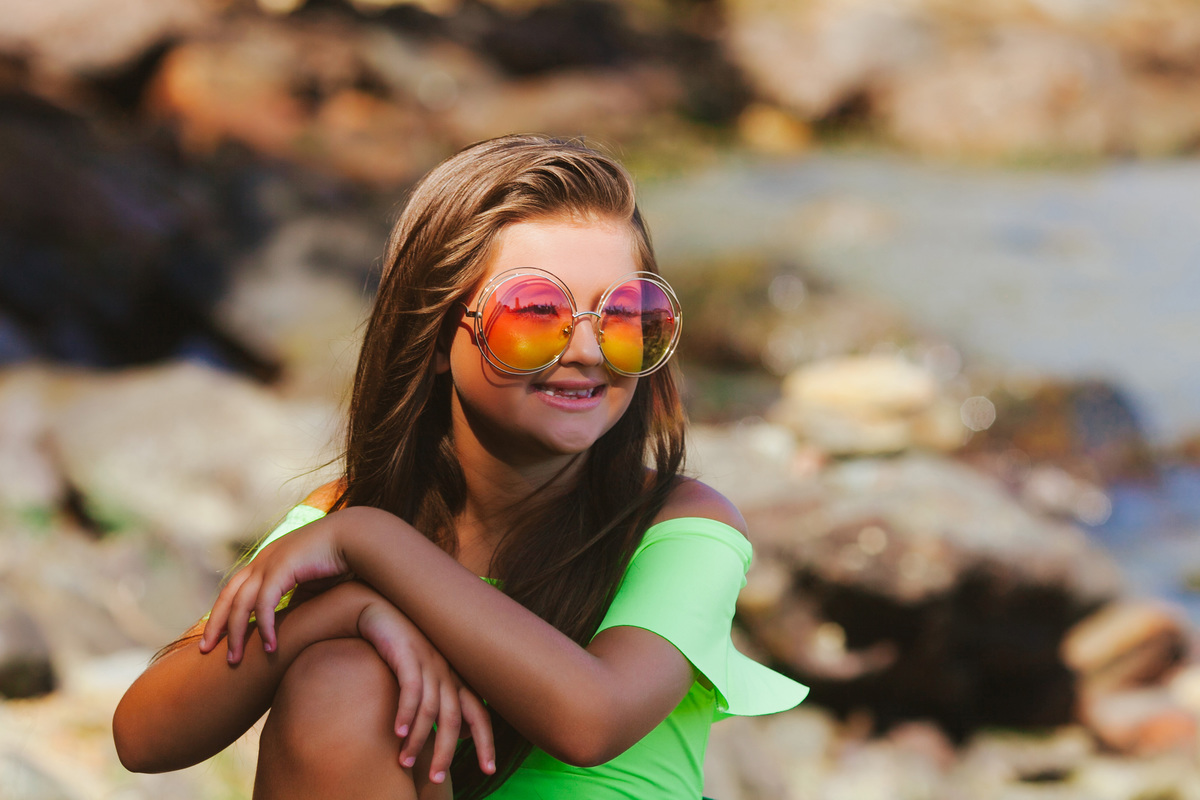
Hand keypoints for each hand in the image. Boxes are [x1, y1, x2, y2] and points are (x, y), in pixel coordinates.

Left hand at [200, 513, 349, 661]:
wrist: (357, 536)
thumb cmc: (339, 559)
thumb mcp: (312, 582)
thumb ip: (297, 598)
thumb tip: (290, 620)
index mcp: (268, 560)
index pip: (235, 589)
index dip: (223, 612)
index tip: (217, 636)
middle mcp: (263, 558)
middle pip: (228, 596)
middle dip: (215, 625)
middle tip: (205, 651)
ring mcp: (270, 561)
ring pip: (240, 603)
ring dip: (235, 634)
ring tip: (234, 660)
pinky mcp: (282, 567)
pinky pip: (265, 603)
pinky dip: (265, 627)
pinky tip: (271, 647)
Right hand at [357, 596, 495, 781]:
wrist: (382, 613)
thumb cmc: (404, 652)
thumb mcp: (429, 680)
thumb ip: (446, 706)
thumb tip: (462, 735)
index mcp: (456, 679)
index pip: (479, 714)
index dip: (486, 741)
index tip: (489, 770)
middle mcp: (447, 672)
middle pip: (455, 717)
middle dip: (448, 750)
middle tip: (437, 777)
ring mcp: (428, 662)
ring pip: (431, 709)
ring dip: (418, 739)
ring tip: (405, 763)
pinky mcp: (407, 655)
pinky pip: (410, 689)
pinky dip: (405, 713)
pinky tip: (396, 733)